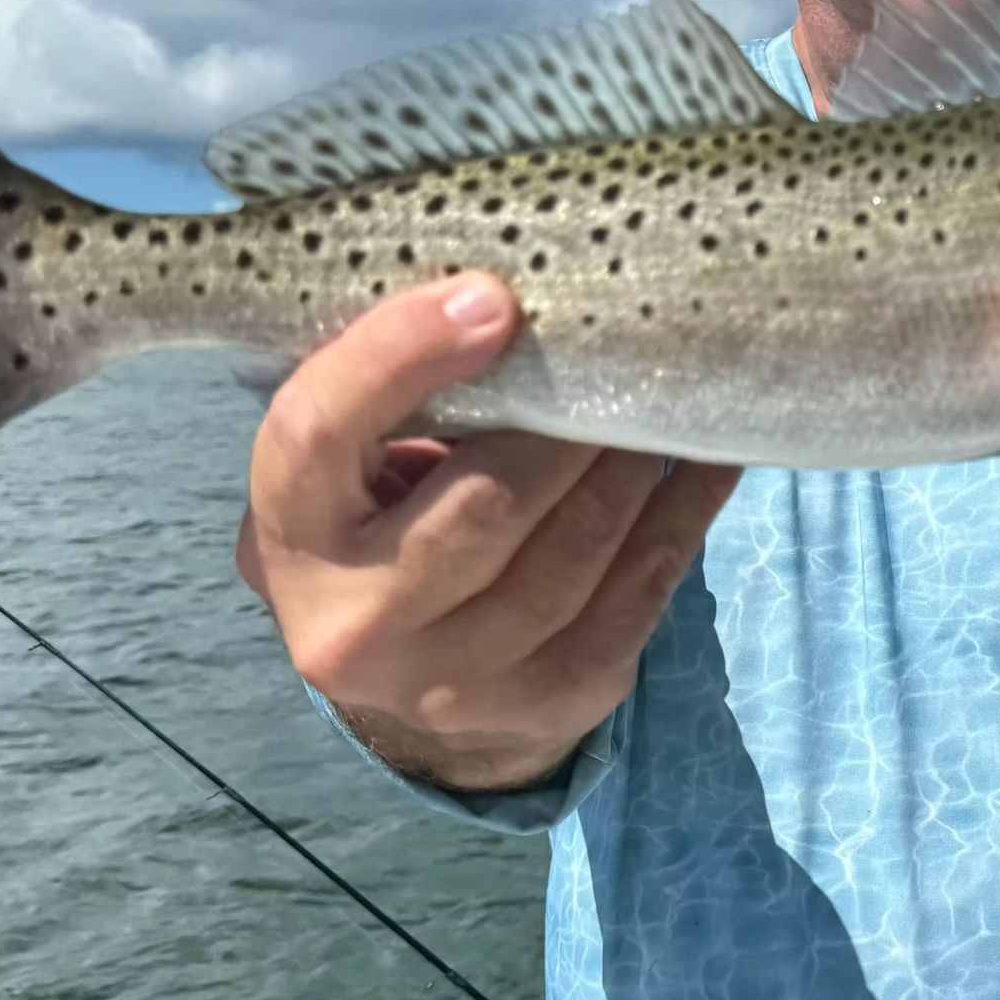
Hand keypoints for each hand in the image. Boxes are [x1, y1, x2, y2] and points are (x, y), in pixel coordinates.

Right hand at [235, 274, 740, 791]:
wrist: (408, 679)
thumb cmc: (380, 521)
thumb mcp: (347, 463)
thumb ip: (388, 391)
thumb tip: (504, 294)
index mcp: (289, 536)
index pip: (319, 430)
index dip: (400, 353)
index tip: (495, 297)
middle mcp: (354, 625)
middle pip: (484, 503)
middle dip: (567, 420)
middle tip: (622, 351)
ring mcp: (453, 683)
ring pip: (575, 551)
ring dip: (634, 463)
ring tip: (664, 399)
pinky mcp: (548, 704)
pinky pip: (639, 595)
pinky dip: (684, 515)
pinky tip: (711, 460)